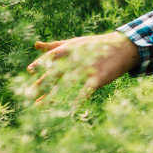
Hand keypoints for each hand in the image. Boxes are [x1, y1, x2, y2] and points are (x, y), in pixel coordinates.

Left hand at [26, 32, 140, 103]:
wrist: (124, 47)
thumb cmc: (96, 46)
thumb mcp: (75, 43)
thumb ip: (55, 45)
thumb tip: (35, 45)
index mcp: (70, 48)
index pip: (52, 56)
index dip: (41, 63)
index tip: (30, 71)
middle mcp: (77, 58)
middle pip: (56, 72)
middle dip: (41, 83)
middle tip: (27, 94)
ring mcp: (88, 67)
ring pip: (67, 83)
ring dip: (53, 95)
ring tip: (41, 107)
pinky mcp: (99, 77)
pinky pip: (86, 90)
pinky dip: (78, 99)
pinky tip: (70, 109)